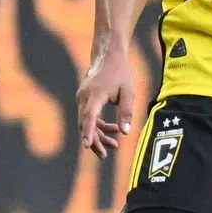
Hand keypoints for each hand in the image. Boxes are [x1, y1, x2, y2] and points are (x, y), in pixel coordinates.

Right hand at [76, 43, 134, 158]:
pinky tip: (113, 130)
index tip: (87, 145)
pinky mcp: (84, 99)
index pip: (89, 116)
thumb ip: (127, 111)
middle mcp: (84, 97)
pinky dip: (99, 125)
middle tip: (104, 155)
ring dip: (98, 135)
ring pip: (86, 122)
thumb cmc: (121, 73)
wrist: (108, 57)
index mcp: (95, 95)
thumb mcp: (129, 92)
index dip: (89, 131)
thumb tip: (125, 133)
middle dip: (94, 140)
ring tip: (114, 146)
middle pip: (85, 124)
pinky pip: (89, 116)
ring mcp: (82, 98)